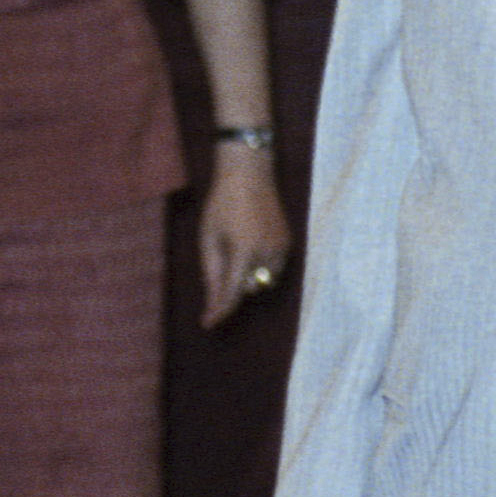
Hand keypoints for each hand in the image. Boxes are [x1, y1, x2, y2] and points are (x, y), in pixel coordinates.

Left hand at [197, 144, 289, 326]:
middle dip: (234, 285)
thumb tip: (213, 301)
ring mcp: (282, 248)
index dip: (220, 310)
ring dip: (249, 276)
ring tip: (236, 245)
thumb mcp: (208, 237)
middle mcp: (269, 253)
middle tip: (221, 258)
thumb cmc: (222, 203)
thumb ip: (211, 271)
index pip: (233, 292)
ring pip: (264, 280)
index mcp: (245, 251)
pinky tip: (250, 242)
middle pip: (249, 288)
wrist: (249, 173)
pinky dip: (261, 265)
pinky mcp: (288, 242)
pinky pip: (274, 267)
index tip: (207, 323)